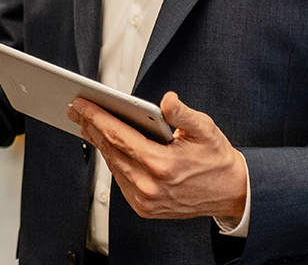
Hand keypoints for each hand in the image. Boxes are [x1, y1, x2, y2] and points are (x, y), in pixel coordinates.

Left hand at [67, 91, 248, 221]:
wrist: (231, 192)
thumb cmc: (217, 159)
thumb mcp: (205, 129)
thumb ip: (182, 114)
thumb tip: (167, 100)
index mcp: (162, 164)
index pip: (119, 136)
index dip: (96, 117)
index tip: (81, 104)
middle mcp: (150, 185)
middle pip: (110, 150)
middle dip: (90, 126)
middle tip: (76, 109)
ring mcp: (145, 199)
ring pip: (113, 165)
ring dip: (99, 143)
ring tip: (88, 124)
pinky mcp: (144, 207)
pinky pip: (120, 180)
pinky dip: (113, 162)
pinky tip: (107, 146)